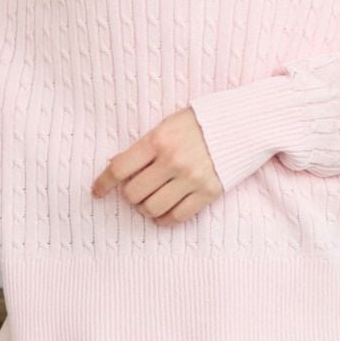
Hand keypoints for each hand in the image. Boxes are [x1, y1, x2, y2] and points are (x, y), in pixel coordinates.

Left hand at [91, 107, 223, 225]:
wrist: (243, 123)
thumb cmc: (201, 121)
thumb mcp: (167, 124)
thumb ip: (144, 146)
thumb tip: (116, 167)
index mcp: (159, 140)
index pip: (120, 168)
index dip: (103, 182)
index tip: (97, 191)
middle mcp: (173, 161)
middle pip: (134, 194)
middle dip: (129, 195)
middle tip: (135, 190)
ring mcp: (191, 179)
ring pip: (152, 209)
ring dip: (145, 208)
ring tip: (150, 200)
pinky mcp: (208, 193)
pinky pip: (177, 217)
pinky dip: (164, 219)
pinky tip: (163, 212)